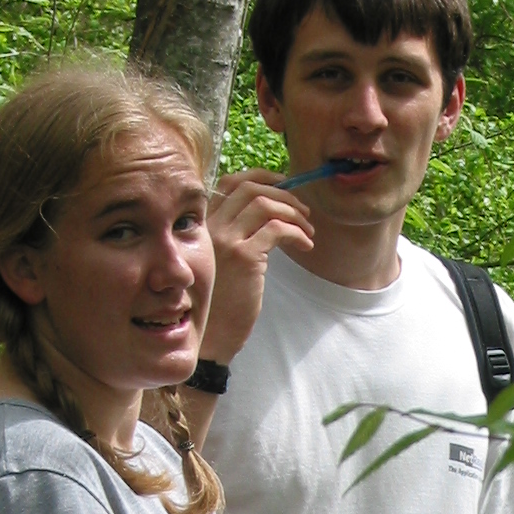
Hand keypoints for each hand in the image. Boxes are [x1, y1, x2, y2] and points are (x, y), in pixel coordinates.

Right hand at [199, 170, 314, 362]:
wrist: (211, 335)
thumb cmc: (221, 302)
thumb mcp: (224, 261)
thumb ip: (237, 235)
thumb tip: (271, 214)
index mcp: (205, 224)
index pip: (231, 183)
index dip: (261, 178)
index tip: (284, 185)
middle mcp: (212, 227)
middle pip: (251, 188)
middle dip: (284, 194)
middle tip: (303, 211)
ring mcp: (226, 240)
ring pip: (265, 205)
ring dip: (294, 213)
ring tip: (308, 230)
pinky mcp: (245, 257)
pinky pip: (277, 230)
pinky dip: (297, 233)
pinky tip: (306, 245)